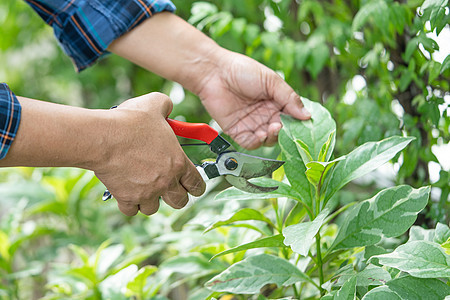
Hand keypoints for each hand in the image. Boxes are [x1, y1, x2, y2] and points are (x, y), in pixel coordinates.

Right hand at [94, 93, 204, 215]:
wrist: (103, 137)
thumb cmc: (130, 121)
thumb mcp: (155, 104)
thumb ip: (166, 105)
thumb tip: (167, 106)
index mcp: (178, 162)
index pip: (197, 184)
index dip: (196, 187)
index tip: (193, 187)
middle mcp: (166, 181)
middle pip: (180, 202)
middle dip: (176, 197)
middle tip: (169, 189)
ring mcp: (147, 192)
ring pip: (153, 208)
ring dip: (150, 200)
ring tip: (143, 187)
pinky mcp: (126, 198)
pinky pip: (131, 210)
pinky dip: (129, 204)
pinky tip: (126, 192)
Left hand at [197, 50, 310, 149]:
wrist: (215, 72)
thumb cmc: (242, 70)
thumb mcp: (271, 81)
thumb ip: (289, 98)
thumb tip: (307, 115)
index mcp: (275, 101)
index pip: (291, 117)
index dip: (297, 122)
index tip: (303, 124)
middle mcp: (264, 114)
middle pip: (281, 131)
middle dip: (285, 131)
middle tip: (283, 125)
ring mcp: (251, 124)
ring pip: (268, 140)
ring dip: (273, 137)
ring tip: (273, 128)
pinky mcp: (237, 131)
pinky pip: (251, 143)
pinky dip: (258, 142)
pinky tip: (261, 134)